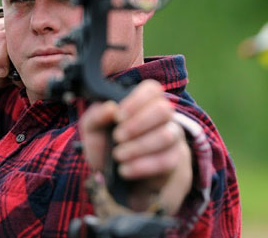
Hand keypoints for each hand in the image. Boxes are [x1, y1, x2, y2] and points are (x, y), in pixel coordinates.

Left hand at [80, 79, 191, 212]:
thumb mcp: (93, 131)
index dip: (136, 101)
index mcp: (145, 103)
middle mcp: (163, 117)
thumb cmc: (107, 146)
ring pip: (166, 135)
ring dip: (138, 147)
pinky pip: (166, 160)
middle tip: (118, 137)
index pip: (152, 89)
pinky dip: (142, 166)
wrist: (115, 179)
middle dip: (137, 124)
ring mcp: (172, 136)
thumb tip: (111, 108)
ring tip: (119, 155)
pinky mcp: (174, 159)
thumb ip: (96, 116)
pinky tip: (125, 170)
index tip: (118, 117)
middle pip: (163, 109)